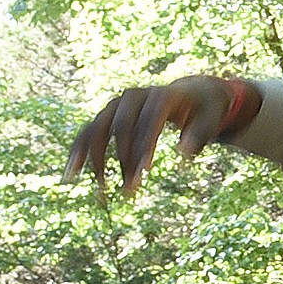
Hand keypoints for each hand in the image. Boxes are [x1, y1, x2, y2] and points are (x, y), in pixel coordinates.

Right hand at [66, 76, 259, 190]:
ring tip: (99, 189)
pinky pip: (88, 132)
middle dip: (123, 159)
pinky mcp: (108, 115)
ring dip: (96, 160)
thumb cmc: (205, 109)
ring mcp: (117, 104)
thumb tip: (183, 156)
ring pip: (99, 130)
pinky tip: (71, 174)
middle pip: (121, 126)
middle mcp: (134, 96)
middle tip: (130, 191)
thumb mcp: (211, 119)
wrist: (190, 92)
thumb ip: (199, 135)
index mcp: (161, 95)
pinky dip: (79, 152)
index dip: (145, 145)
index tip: (145, 172)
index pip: (149, 120)